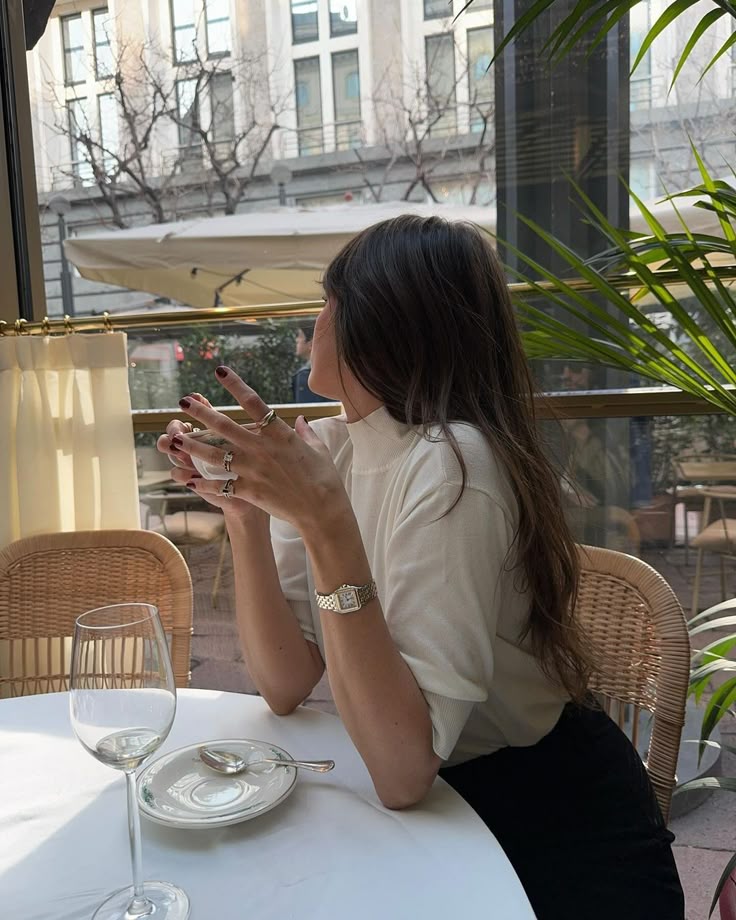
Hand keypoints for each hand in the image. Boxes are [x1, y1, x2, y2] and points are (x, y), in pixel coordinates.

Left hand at [172, 366, 349, 531]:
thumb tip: (301, 420)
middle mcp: (262, 448)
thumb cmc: (325, 478)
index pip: (253, 402)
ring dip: (193, 446)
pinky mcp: (250, 490)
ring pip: (215, 454)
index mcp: (280, 433)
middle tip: (183, 402)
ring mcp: (253, 469)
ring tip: (175, 440)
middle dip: (202, 413)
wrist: (322, 509)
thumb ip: (306, 432)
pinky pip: (221, 485)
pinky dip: (204, 483)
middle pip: (225, 426)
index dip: (235, 385)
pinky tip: (188, 480)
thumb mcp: (319, 449)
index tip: (220, 371)